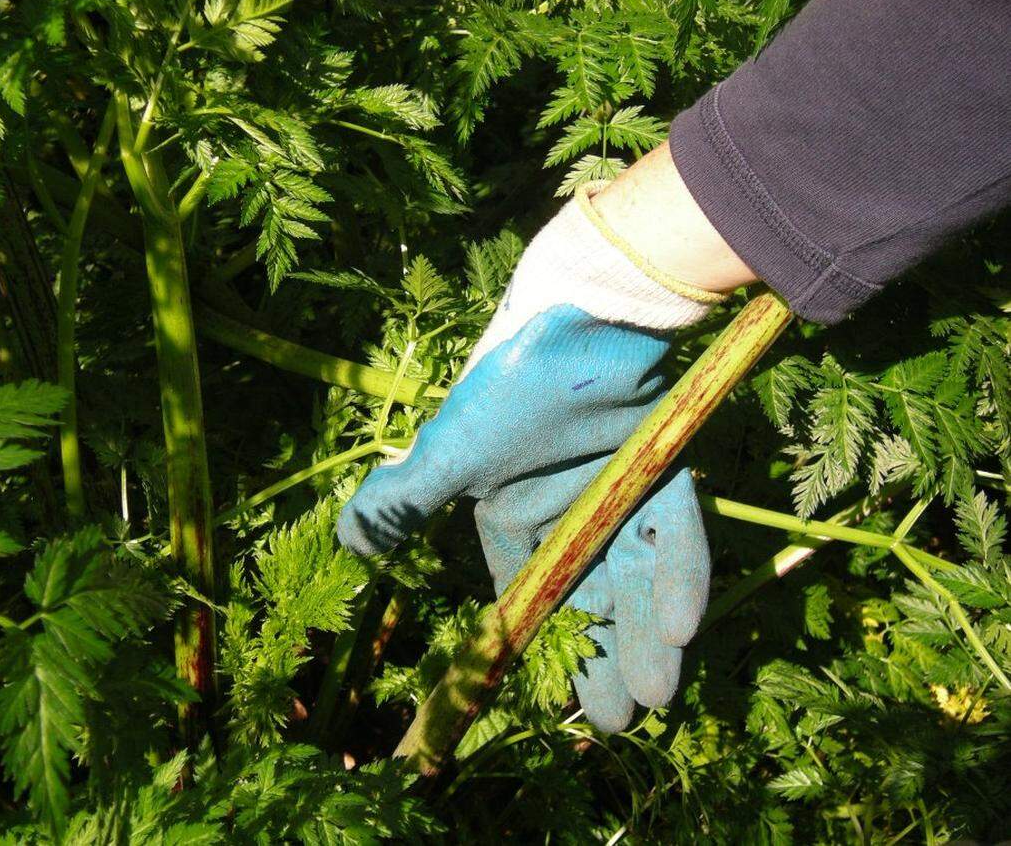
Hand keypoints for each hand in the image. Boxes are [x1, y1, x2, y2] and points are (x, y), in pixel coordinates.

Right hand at [338, 160, 726, 730]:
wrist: (587, 308)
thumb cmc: (510, 385)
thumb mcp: (453, 452)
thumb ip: (404, 502)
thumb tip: (343, 543)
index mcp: (508, 511)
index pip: (526, 591)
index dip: (541, 646)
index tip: (559, 703)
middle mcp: (562, 506)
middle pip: (587, 594)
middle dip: (603, 658)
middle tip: (622, 721)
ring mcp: (615, 487)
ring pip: (635, 573)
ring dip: (648, 634)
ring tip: (660, 695)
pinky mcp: (662, 465)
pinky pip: (676, 531)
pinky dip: (680, 574)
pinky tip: (685, 625)